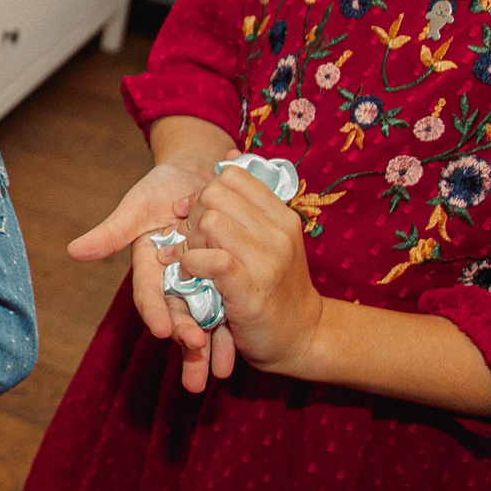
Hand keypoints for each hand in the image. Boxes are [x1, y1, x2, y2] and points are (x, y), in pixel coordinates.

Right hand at [70, 160, 220, 392]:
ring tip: (221, 371)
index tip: (160, 329)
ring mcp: (200, 283)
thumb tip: (73, 251)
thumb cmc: (161, 188)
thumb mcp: (136, 207)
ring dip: (212, 346)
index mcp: (150, 268)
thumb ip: (110, 233)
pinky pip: (230, 307)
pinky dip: (235, 327)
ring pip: (205, 319)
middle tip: (196, 350)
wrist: (199, 176)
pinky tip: (242, 349)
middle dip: (185, 337)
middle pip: (178, 315)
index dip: (154, 311)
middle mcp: (173, 281)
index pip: (149, 294)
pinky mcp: (224, 280)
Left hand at [172, 163, 326, 382]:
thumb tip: (229, 155)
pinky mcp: (250, 287)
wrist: (300, 335)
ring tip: (194, 260)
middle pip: (216, 195)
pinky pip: (211, 258)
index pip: (233, 175)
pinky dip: (193, 264)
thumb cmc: (276, 285)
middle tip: (193, 241)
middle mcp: (279, 232)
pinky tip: (194, 275)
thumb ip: (249, 202)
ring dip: (191, 242)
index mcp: (282, 215)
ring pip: (211, 223)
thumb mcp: (270, 238)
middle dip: (194, 215)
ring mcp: (268, 259)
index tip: (200, 215)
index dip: (207, 191)